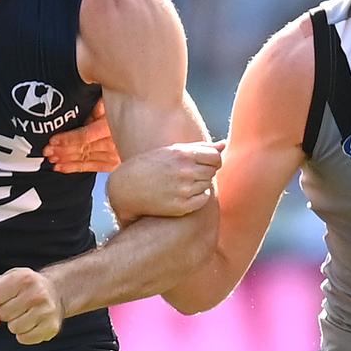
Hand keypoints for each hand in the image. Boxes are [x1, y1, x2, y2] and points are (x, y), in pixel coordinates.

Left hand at [0, 267, 63, 344]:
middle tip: (19, 303)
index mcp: (23, 277)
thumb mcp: (1, 282)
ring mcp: (47, 310)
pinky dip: (24, 334)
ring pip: (14, 328)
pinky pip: (24, 339)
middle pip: (3, 315)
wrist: (55, 290)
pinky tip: (33, 322)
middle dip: (6, 311)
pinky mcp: (52, 327)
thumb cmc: (21, 287)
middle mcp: (38, 293)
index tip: (3, 296)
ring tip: (26, 312)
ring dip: (15, 323)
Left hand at [43, 99, 120, 172]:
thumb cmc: (122, 108)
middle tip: (46, 151)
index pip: (86, 136)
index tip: (53, 139)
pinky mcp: (113, 164)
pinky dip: (74, 167)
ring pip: (85, 158)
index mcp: (111, 126)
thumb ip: (96, 107)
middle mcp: (114, 143)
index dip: (68, 139)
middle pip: (83, 149)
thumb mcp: (109, 101)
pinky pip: (91, 167)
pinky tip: (60, 167)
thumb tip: (78, 110)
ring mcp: (115, 156)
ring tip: (51, 158)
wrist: (139, 125)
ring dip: (66, 159)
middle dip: (62, 150)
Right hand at [106, 140, 223, 223]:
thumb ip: (201, 148)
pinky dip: (198, 197)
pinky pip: (203, 200)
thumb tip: (224, 144)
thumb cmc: (148, 165)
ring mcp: (184, 189)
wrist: (126, 187)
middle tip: (188, 173)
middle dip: (204, 171)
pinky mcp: (181, 206)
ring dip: (199, 184)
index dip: (212, 160)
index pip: (215, 156)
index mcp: (182, 154)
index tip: (203, 162)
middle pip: (212, 171)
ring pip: (207, 185)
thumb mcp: (172, 151)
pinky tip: (183, 194)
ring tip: (181, 183)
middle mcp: (185, 171)